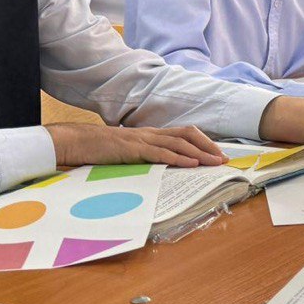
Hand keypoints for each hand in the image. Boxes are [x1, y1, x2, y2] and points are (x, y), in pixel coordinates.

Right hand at [45, 123, 225, 167]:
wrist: (79, 142)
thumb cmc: (103, 150)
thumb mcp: (130, 153)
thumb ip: (146, 157)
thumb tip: (164, 169)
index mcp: (152, 134)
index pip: (184, 133)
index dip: (203, 142)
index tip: (217, 153)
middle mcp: (151, 134)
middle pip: (188, 135)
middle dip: (208, 146)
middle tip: (223, 159)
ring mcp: (143, 140)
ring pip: (179, 143)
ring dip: (199, 153)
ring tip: (214, 162)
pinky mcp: (134, 149)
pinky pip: (161, 153)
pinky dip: (179, 158)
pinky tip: (190, 164)